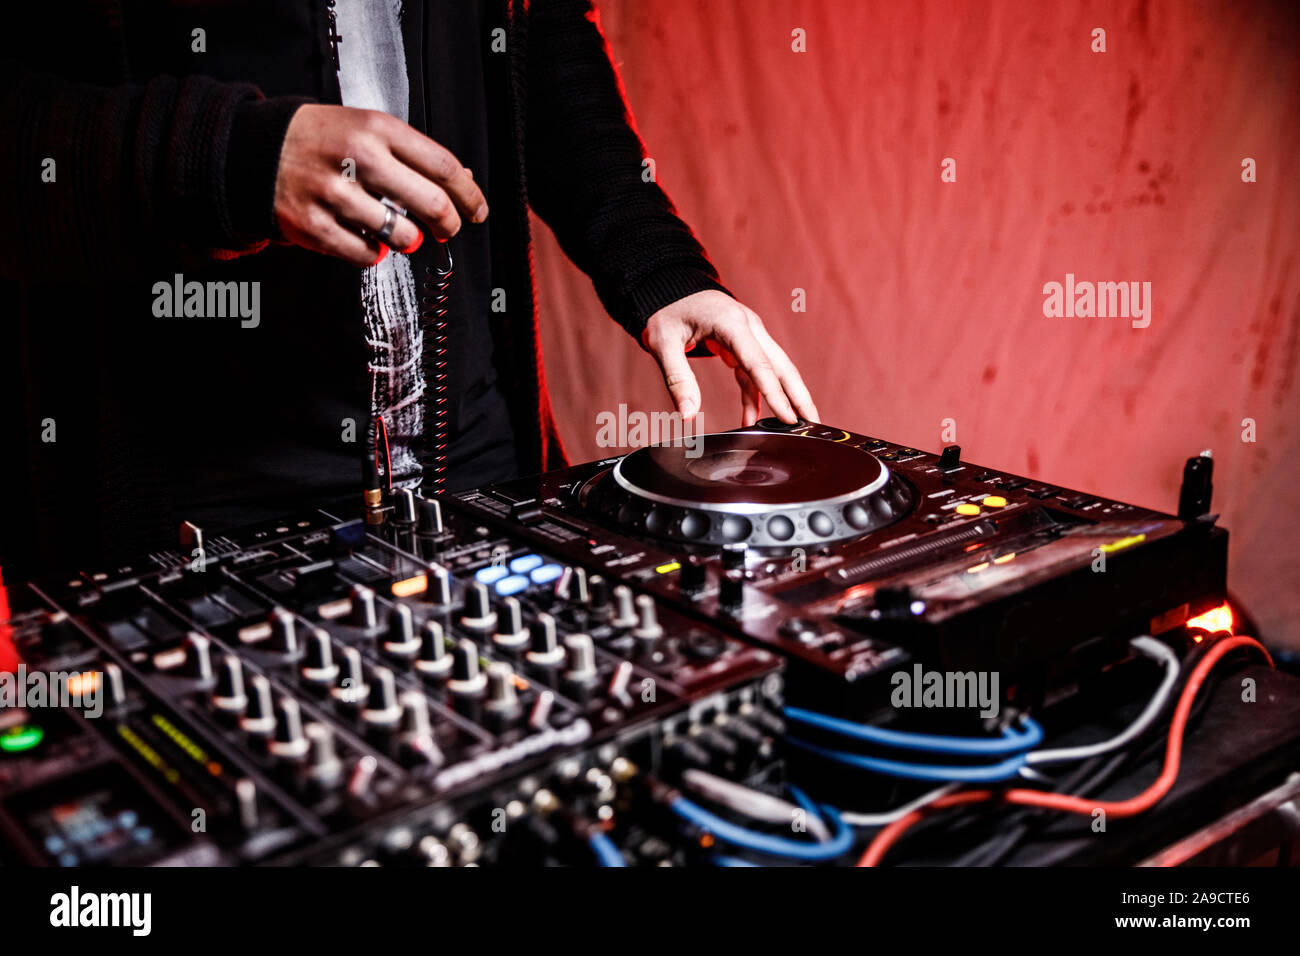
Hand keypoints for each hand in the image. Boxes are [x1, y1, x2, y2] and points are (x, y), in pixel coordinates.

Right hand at [272, 104, 487, 266]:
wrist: (255, 150)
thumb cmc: (323, 141)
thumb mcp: (368, 130)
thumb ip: (414, 155)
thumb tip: (465, 182)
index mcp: (377, 128)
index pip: (443, 167)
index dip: (469, 195)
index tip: (477, 211)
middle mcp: (357, 158)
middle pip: (432, 204)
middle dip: (449, 224)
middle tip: (448, 229)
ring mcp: (334, 193)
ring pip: (403, 236)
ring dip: (408, 239)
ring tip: (394, 227)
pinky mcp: (314, 226)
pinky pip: (368, 255)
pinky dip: (375, 252)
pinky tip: (366, 236)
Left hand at [641, 290, 819, 426]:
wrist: (668, 287)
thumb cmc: (667, 311)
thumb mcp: (663, 342)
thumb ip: (677, 378)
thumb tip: (688, 414)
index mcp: (732, 323)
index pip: (759, 363)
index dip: (775, 393)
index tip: (788, 418)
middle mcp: (749, 327)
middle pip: (781, 365)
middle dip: (799, 396)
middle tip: (813, 424)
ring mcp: (749, 335)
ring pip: (776, 369)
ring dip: (787, 396)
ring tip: (797, 426)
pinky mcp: (743, 343)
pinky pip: (756, 372)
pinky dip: (757, 395)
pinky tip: (754, 419)